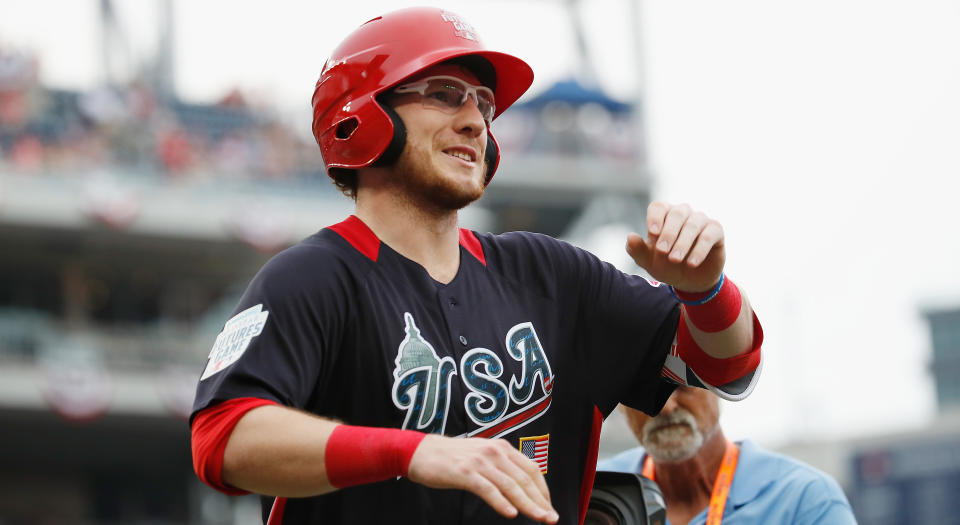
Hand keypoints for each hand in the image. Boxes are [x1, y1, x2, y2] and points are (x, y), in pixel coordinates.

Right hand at [407, 435, 558, 523]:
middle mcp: (494, 452)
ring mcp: (480, 462)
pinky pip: (488, 489)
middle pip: (524, 479)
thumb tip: (521, 487)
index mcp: (501, 448)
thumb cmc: (452, 458)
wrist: (421, 452)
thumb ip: (501, 467)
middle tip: (551, 518)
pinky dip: (501, 502)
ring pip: (510, 485)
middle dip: (541, 500)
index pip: (531, 469)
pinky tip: (510, 513)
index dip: (543, 489)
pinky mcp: (465, 473)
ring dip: (528, 504)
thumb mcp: (482, 456)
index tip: (549, 506)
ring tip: (540, 518)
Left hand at [626, 201, 724, 291]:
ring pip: (693, 224)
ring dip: (683, 243)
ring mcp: (701, 220)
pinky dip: (699, 249)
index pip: (658, 207)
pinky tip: (691, 263)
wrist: (689, 281)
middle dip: (668, 233)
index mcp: (664, 215)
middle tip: (662, 251)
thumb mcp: (649, 261)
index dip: (655, 218)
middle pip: (676, 213)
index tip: (652, 234)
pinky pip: (709, 235)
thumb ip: (638, 250)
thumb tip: (630, 237)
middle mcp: (683, 213)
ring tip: (675, 259)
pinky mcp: (716, 231)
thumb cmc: (666, 265)